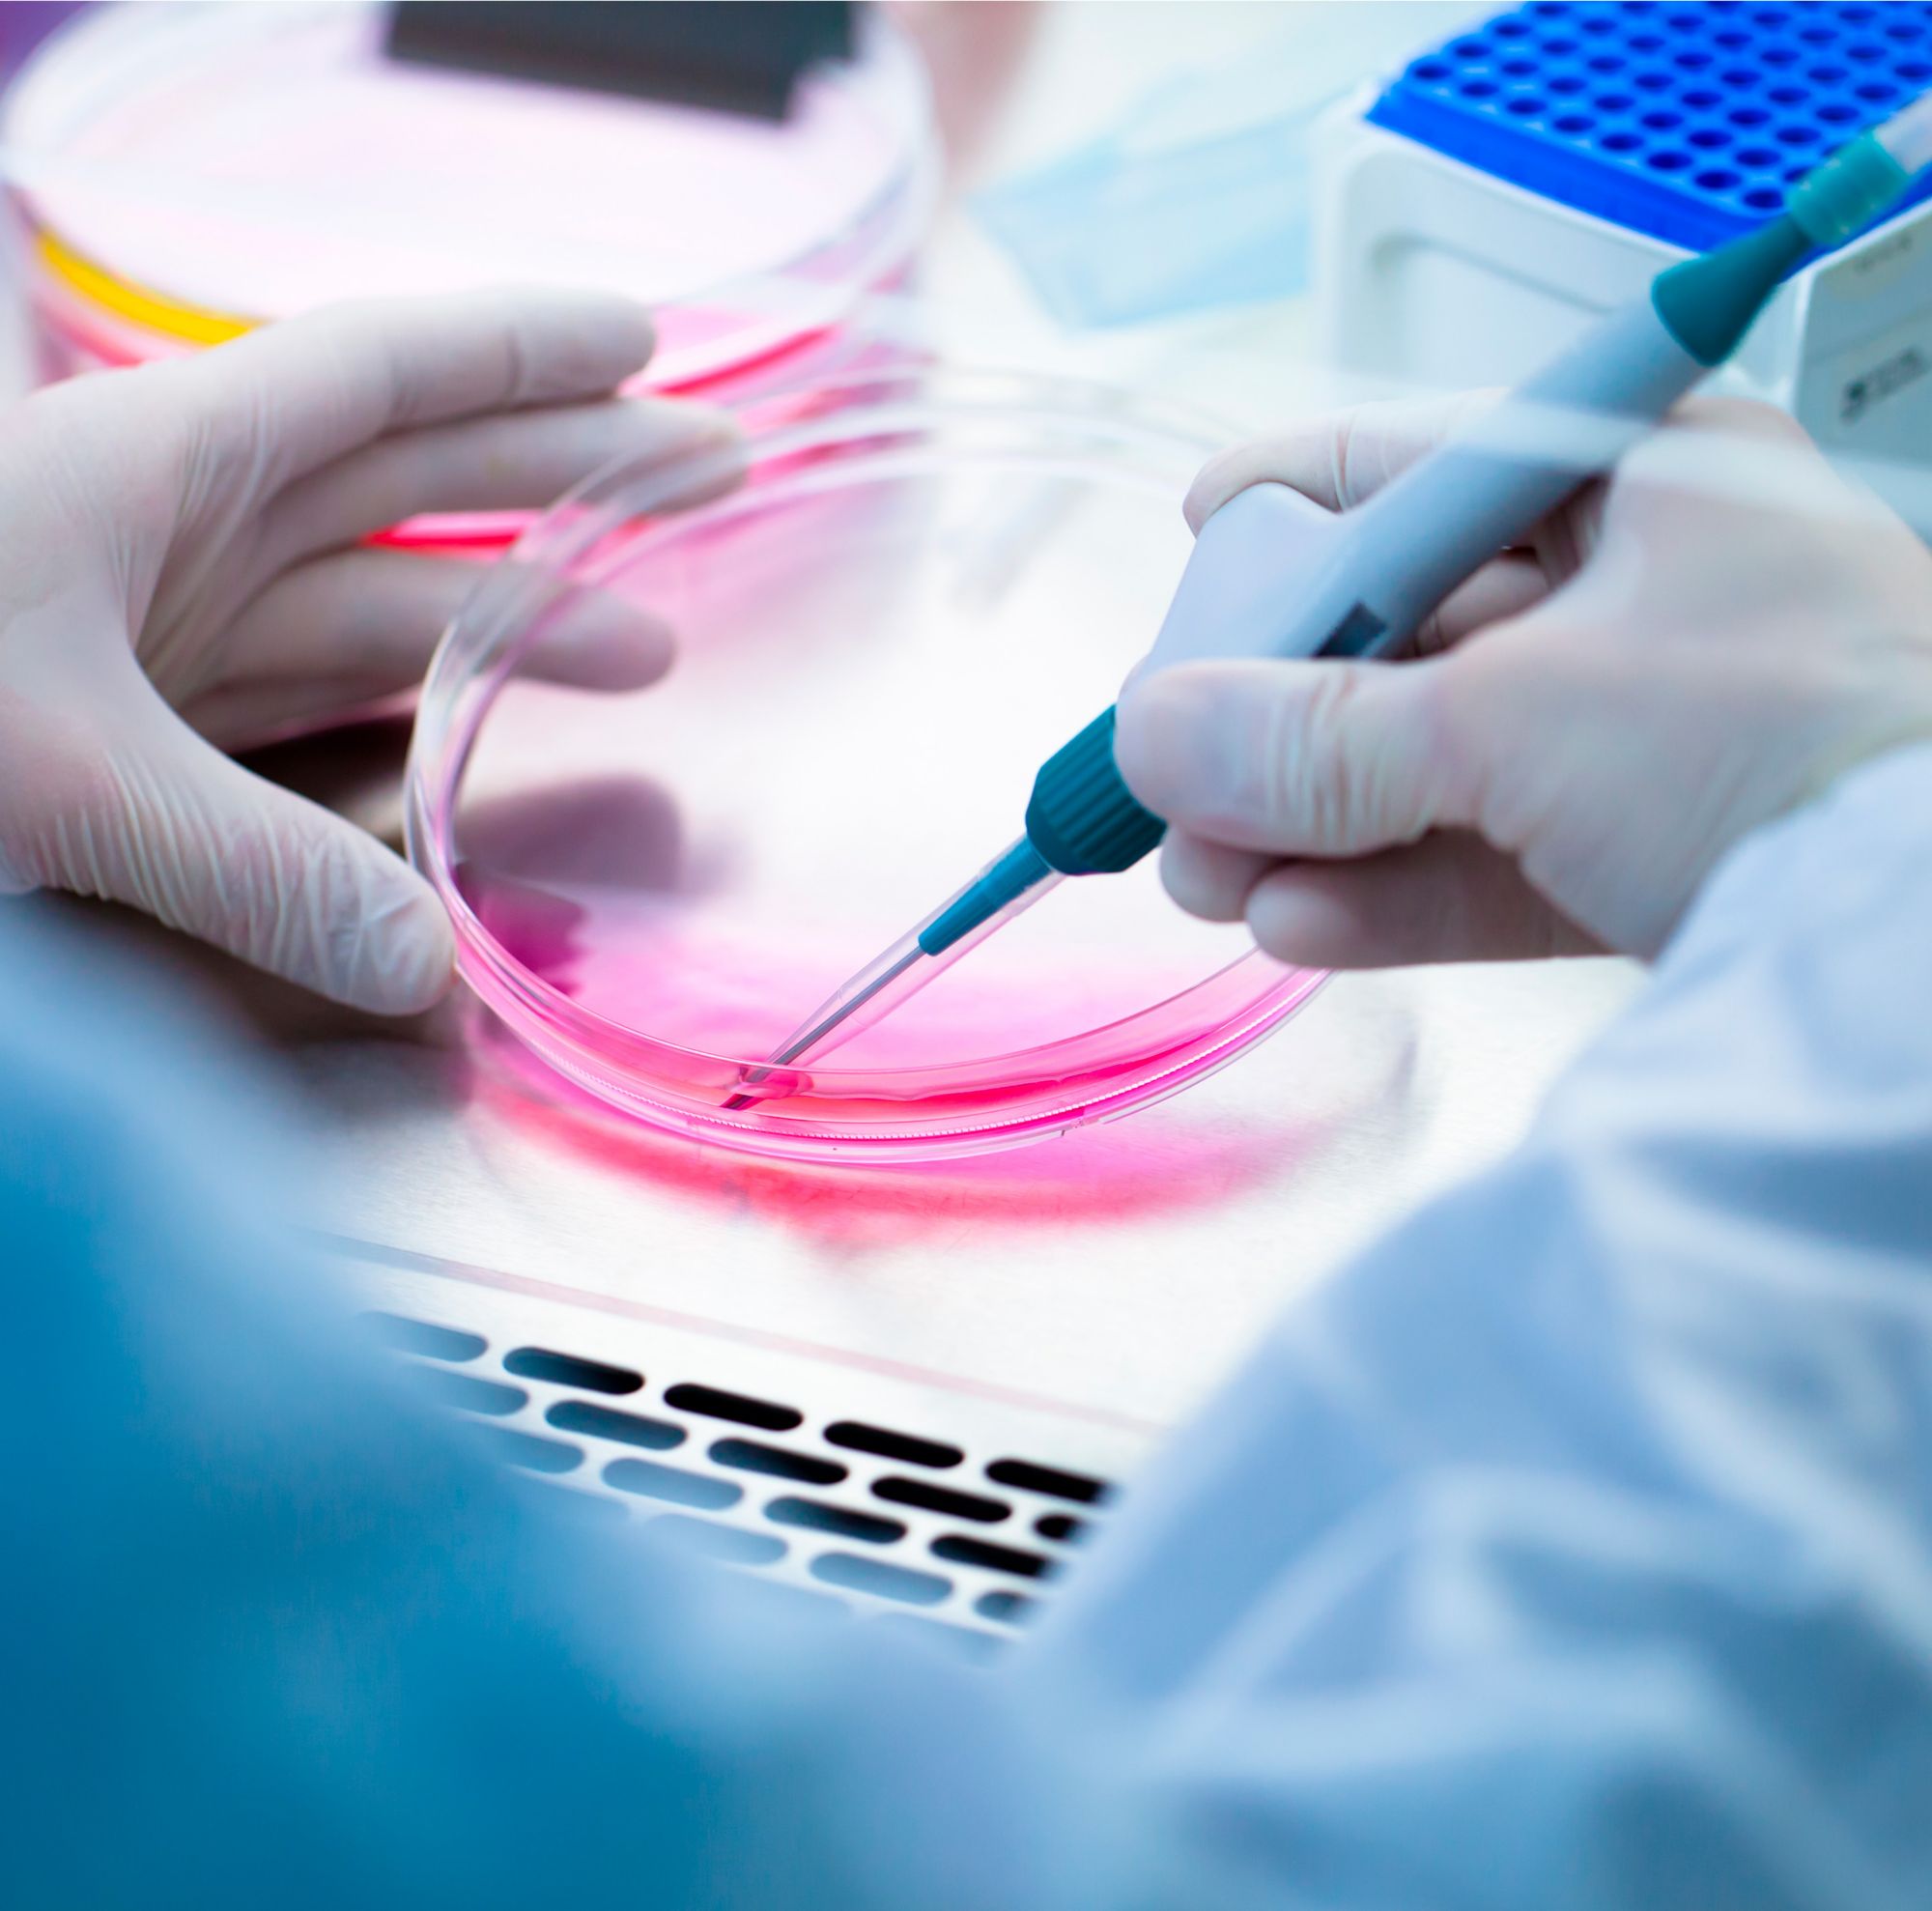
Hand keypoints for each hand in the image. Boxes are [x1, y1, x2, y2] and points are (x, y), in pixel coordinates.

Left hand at [0, 291, 735, 1011]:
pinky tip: (474, 747)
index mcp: (151, 466)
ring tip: (646, 647)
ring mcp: (150, 631)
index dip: (520, 346)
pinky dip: (398, 729)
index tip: (647, 334)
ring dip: (510, 620)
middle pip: (414, 475)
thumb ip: (249, 871)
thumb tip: (427, 974)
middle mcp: (165, 528)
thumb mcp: (48, 772)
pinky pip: (301, 710)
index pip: (381, 372)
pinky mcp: (126, 731)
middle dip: (570, 468)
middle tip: (712, 471)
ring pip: (373, 601)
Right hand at [1115, 396, 1931, 966]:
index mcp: (1638, 478)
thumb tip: (1152, 734)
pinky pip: (1487, 857)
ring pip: (1431, 762)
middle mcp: (1644, 590)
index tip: (1192, 540)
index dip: (1295, 500)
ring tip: (1208, 878)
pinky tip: (1292, 924)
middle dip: (1275, 717)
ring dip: (1308, 823)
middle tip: (1170, 772)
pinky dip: (1386, 893)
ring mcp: (1650, 729)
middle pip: (1404, 636)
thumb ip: (1318, 735)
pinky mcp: (1652, 851)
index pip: (1423, 462)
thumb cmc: (1795, 743)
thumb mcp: (1518, 721)